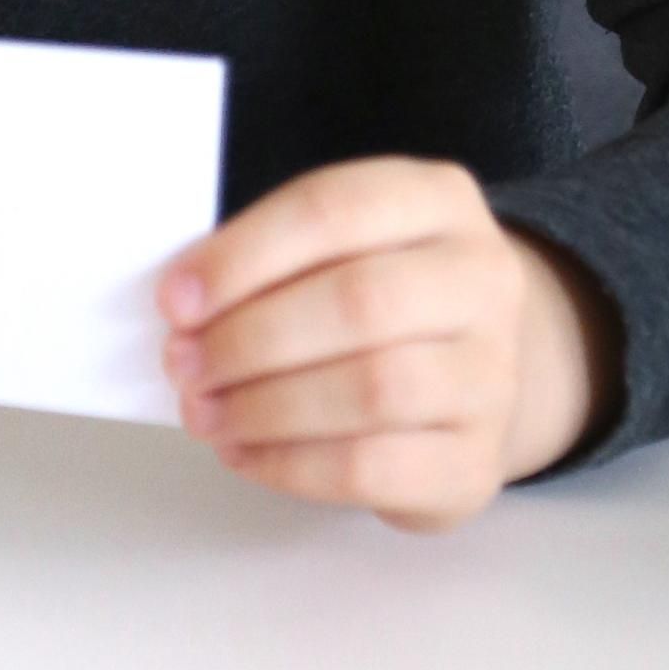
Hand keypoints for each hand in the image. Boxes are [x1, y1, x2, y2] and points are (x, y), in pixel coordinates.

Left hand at [157, 157, 616, 529]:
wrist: (471, 376)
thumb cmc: (379, 303)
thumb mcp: (342, 248)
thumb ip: (273, 260)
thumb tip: (185, 305)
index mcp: (440, 201)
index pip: (333, 209)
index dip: (243, 256)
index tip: (175, 298)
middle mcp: (483, 279)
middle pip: (357, 302)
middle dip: (249, 337)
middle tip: (184, 363)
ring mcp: (492, 375)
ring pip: (371, 389)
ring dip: (264, 406)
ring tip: (205, 413)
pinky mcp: (474, 462)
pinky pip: (373, 468)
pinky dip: (290, 464)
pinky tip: (245, 453)